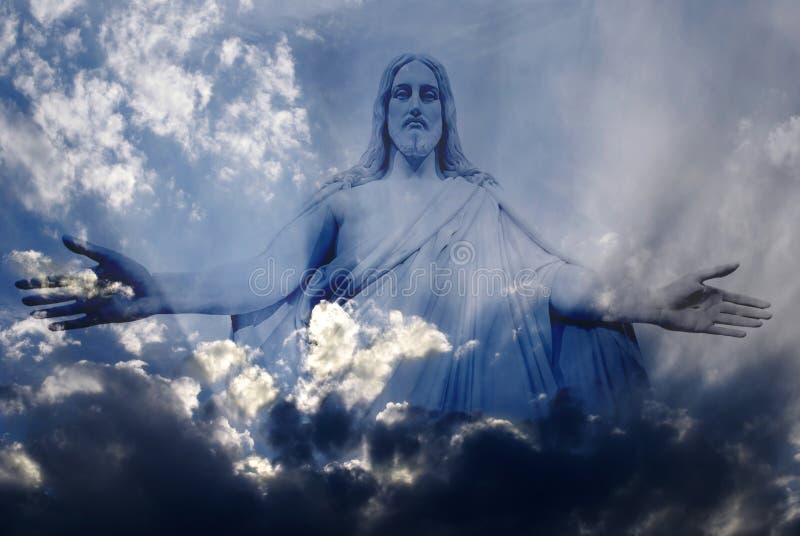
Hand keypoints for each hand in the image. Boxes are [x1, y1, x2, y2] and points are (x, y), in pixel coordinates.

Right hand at [15, 235, 163, 330]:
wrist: (152, 289)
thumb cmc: (133, 272)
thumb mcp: (109, 257)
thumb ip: (87, 249)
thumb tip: (63, 237)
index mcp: (87, 278)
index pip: (59, 280)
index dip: (41, 281)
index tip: (22, 282)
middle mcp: (87, 293)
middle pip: (59, 296)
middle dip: (41, 298)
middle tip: (22, 299)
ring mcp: (94, 306)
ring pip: (66, 310)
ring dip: (50, 312)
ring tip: (32, 315)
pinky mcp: (102, 317)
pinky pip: (81, 322)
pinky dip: (67, 325)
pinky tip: (51, 327)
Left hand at [655, 263, 770, 336]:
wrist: (659, 305)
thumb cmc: (675, 289)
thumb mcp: (697, 277)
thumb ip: (717, 271)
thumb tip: (737, 263)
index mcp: (713, 294)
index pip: (738, 299)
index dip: (752, 302)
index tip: (766, 304)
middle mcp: (713, 306)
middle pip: (738, 310)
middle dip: (754, 313)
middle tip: (770, 316)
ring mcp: (709, 317)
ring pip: (732, 320)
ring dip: (746, 322)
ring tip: (761, 323)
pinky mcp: (702, 327)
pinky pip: (720, 330)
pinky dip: (731, 332)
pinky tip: (744, 334)